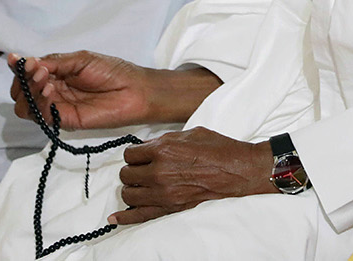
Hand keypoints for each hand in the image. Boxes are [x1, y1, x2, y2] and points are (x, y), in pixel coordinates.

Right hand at [8, 52, 221, 130]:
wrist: (135, 90)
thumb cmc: (112, 71)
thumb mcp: (80, 59)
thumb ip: (54, 61)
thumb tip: (26, 61)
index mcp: (56, 74)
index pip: (28, 74)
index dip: (19, 68)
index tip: (14, 60)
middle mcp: (53, 91)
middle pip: (22, 91)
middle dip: (22, 80)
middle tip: (36, 71)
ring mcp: (57, 107)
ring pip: (26, 106)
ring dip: (28, 91)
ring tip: (44, 80)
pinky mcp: (64, 121)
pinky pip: (41, 116)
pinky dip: (38, 102)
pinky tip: (49, 89)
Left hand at [109, 127, 273, 224]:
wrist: (237, 170)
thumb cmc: (218, 149)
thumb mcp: (189, 133)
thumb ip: (164, 141)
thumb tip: (149, 148)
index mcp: (162, 149)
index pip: (130, 154)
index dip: (136, 155)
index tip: (141, 156)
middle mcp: (158, 172)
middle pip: (126, 174)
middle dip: (133, 171)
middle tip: (143, 170)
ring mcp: (163, 193)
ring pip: (129, 194)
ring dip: (132, 189)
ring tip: (141, 185)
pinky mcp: (170, 208)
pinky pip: (139, 216)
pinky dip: (125, 218)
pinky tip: (115, 218)